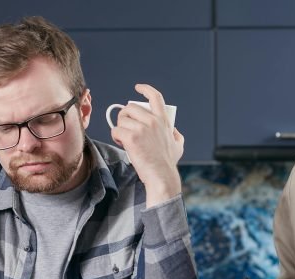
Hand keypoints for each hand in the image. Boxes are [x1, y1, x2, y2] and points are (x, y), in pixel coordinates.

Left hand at [110, 83, 183, 206]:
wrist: (161, 175)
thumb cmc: (168, 163)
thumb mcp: (178, 145)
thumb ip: (176, 134)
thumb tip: (173, 129)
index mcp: (163, 121)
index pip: (155, 97)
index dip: (145, 89)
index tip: (138, 87)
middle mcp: (153, 121)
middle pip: (130, 108)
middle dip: (124, 116)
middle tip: (126, 127)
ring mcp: (142, 129)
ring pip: (121, 119)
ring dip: (119, 127)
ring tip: (124, 138)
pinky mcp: (131, 138)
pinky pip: (116, 130)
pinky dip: (116, 136)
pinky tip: (121, 143)